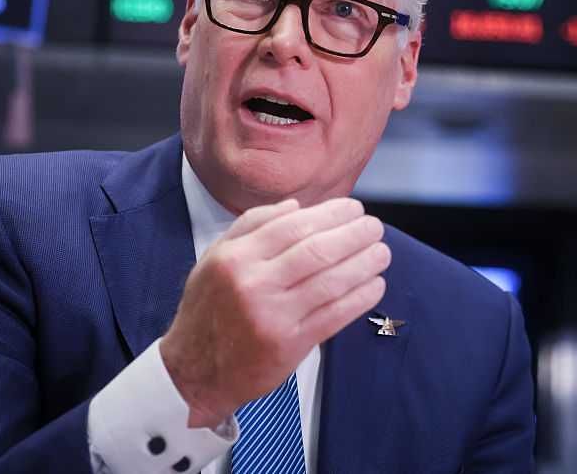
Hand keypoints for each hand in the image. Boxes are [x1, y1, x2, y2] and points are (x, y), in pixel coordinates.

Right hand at [160, 197, 389, 428]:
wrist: (194, 371)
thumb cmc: (208, 309)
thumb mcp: (215, 259)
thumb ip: (251, 226)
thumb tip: (296, 206)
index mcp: (235, 258)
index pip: (293, 226)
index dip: (330, 214)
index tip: (353, 209)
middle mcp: (253, 284)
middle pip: (316, 250)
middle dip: (353, 235)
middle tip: (374, 226)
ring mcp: (273, 317)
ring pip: (330, 282)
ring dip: (364, 264)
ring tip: (382, 252)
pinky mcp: (289, 346)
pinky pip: (334, 316)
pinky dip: (360, 298)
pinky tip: (375, 285)